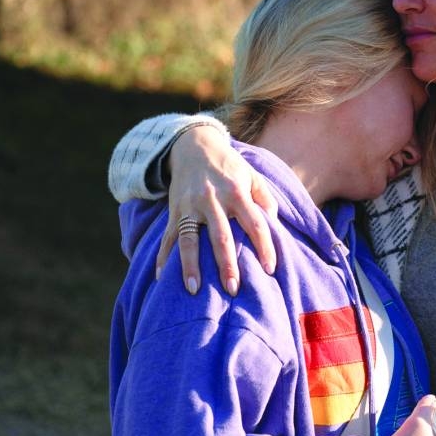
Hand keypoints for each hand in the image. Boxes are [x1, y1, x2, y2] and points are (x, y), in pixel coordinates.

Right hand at [156, 125, 277, 294]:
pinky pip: (168, 236)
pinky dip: (163, 257)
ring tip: (193, 290)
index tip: (270, 269)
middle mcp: (213, 199)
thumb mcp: (253, 176)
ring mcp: (191, 206)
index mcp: (237, 192)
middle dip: (226, 264)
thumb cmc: (230, 167)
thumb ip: (265, 199)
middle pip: (221, 236)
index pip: (255, 223)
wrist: (195, 146)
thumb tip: (273, 224)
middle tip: (233, 289)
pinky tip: (162, 277)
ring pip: (189, 239)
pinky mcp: (175, 210)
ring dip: (191, 266)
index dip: (264, 246)